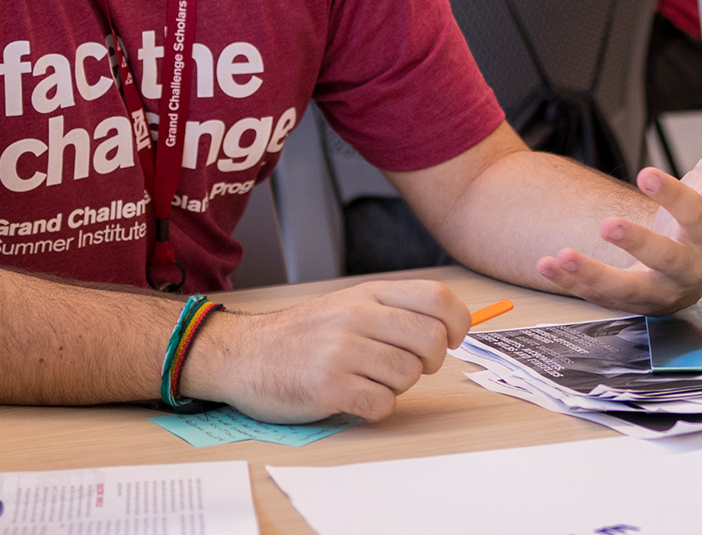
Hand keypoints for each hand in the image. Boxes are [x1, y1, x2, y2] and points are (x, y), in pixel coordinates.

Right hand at [180, 280, 468, 424]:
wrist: (242, 355)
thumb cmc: (301, 335)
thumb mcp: (347, 305)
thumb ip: (392, 310)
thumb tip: (447, 328)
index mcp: (367, 294)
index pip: (437, 298)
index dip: (458, 322)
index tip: (453, 338)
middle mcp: (357, 317)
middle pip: (431, 341)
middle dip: (430, 362)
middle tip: (408, 366)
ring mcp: (342, 352)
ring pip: (408, 376)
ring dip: (396, 386)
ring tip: (367, 380)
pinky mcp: (329, 387)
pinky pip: (382, 405)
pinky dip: (375, 408)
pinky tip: (353, 398)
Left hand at [537, 87, 701, 315]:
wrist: (684, 277)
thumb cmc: (696, 224)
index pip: (694, 215)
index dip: (672, 195)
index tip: (645, 173)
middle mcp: (684, 269)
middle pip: (667, 259)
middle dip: (640, 243)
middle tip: (609, 224)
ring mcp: (654, 291)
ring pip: (628, 289)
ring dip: (594, 274)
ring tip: (564, 255)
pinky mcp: (626, 304)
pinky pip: (598, 298)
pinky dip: (572, 283)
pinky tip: (546, 264)